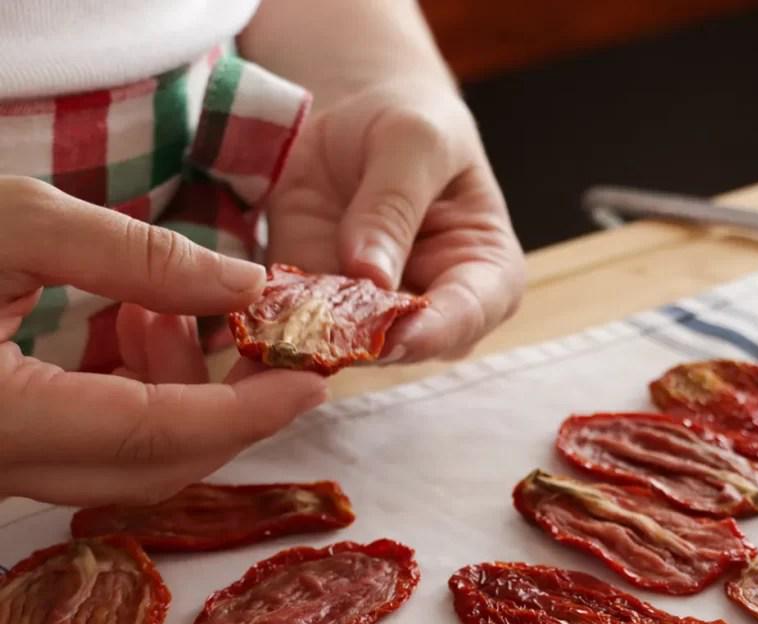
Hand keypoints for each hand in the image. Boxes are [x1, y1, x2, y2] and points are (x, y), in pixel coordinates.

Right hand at [0, 177, 325, 504]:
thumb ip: (131, 255)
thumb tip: (244, 286)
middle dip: (232, 408)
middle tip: (270, 344)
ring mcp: (7, 467)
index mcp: (5, 420)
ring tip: (167, 308)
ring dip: (182, 396)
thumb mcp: (11, 223)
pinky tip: (139, 327)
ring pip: (132, 462)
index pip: (154, 432)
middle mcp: (5, 466)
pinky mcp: (12, 451)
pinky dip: (141, 400)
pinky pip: (98, 449)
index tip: (311, 382)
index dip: (245, 411)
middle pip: (157, 464)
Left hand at [266, 82, 525, 362]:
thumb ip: (393, 204)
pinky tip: (258, 314)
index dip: (432, 331)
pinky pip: (302, 334)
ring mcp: (378, 324)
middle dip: (365, 341)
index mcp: (486, 276)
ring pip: (349, 350)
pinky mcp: (323, 319)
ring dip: (315, 337)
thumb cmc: (409, 126)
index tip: (394, 334)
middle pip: (407, 347)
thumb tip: (371, 273)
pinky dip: (279, 328)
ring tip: (284, 316)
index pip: (467, 317)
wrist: (354, 126)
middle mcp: (436, 314)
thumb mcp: (412, 141)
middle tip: (326, 326)